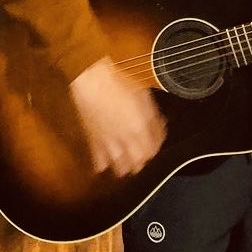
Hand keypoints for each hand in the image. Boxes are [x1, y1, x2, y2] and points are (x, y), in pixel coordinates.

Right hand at [69, 57, 166, 176]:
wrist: (92, 81)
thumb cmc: (118, 83)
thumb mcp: (143, 94)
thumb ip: (153, 114)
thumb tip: (159, 125)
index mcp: (140, 128)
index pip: (155, 149)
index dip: (158, 145)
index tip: (158, 137)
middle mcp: (126, 141)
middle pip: (140, 163)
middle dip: (144, 159)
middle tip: (144, 149)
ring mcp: (109, 145)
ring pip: (122, 170)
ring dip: (127, 166)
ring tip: (128, 158)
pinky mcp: (93, 145)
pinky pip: (100, 165)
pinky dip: (105, 165)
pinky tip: (108, 159)